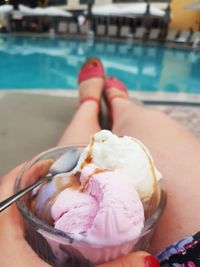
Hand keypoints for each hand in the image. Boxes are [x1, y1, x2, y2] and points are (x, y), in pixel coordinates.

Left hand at [0, 165, 159, 266]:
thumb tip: (146, 262)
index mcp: (2, 242)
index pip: (6, 189)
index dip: (28, 170)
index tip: (53, 162)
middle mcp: (0, 244)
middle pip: (11, 200)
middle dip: (38, 185)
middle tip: (65, 179)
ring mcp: (4, 252)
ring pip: (14, 217)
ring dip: (36, 204)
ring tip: (62, 200)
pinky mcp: (10, 260)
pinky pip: (15, 235)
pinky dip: (33, 225)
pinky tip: (55, 232)